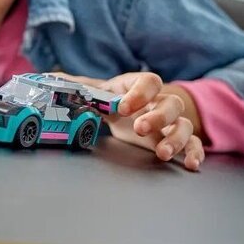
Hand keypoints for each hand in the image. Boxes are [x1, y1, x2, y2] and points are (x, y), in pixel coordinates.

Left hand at [54, 71, 204, 170]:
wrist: (129, 108)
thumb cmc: (113, 98)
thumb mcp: (96, 92)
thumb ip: (76, 87)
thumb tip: (49, 79)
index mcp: (139, 86)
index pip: (150, 81)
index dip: (140, 93)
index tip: (123, 107)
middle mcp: (159, 102)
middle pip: (171, 103)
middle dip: (158, 116)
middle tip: (139, 128)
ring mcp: (170, 122)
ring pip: (184, 124)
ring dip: (176, 138)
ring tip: (161, 153)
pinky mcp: (173, 139)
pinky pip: (194, 144)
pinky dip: (195, 153)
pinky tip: (190, 165)